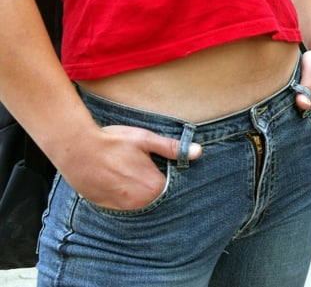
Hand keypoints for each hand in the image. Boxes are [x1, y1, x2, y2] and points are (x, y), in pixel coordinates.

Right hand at [60, 125, 201, 210]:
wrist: (76, 148)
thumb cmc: (113, 141)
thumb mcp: (145, 140)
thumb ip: (173, 148)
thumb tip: (198, 151)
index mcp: (154, 187)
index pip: (172, 188)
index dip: (168, 176)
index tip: (161, 168)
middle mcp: (140, 203)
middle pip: (156, 197)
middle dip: (153, 185)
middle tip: (141, 170)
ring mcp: (122, 208)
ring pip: (139, 202)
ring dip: (138, 192)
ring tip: (129, 174)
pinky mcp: (107, 208)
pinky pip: (123, 205)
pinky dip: (124, 196)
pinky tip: (118, 181)